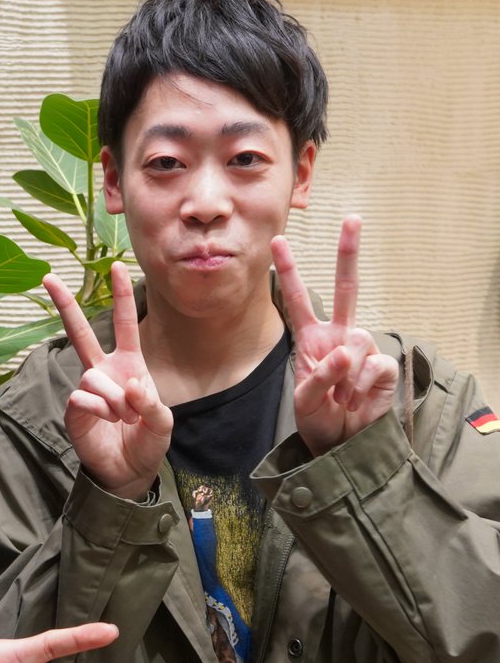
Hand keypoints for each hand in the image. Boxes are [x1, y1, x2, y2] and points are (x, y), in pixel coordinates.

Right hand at [45, 265, 172, 499]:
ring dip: (114, 399)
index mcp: (129, 365)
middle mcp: (104, 371)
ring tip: (124, 417)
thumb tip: (128, 387)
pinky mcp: (74, 410)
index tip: (117, 267)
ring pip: (92, 376)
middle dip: (65, 305)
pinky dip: (100, 411)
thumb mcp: (163, 422)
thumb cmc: (147, 441)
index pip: (125, 325)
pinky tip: (107, 421)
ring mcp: (87, 390)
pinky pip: (82, 398)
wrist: (129, 471)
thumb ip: (151, 403)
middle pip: (81, 333)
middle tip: (48, 278)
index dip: (122, 297)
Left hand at [272, 216, 397, 454]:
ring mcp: (363, 349)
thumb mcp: (304, 401)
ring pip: (357, 341)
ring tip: (341, 397)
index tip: (279, 241)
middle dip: (348, 253)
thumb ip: (320, 376)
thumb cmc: (319, 418)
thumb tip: (346, 351)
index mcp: (311, 339)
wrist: (343, 444)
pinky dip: (362, 386)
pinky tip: (358, 398)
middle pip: (345, 288)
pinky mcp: (384, 365)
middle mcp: (338, 336)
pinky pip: (373, 365)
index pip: (298, 300)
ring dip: (345, 375)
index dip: (290, 271)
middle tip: (352, 218)